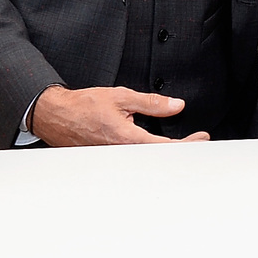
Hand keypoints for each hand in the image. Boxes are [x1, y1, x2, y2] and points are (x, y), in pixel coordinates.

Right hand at [31, 85, 208, 145]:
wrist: (55, 115)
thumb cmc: (83, 105)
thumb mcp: (121, 96)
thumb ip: (151, 102)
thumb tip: (176, 105)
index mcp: (127, 138)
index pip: (165, 146)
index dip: (187, 144)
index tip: (201, 138)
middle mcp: (121, 153)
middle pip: (158, 157)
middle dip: (180, 150)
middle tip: (196, 142)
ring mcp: (114, 159)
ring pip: (145, 160)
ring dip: (164, 153)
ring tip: (182, 146)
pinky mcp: (108, 159)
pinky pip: (132, 160)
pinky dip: (148, 154)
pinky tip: (155, 149)